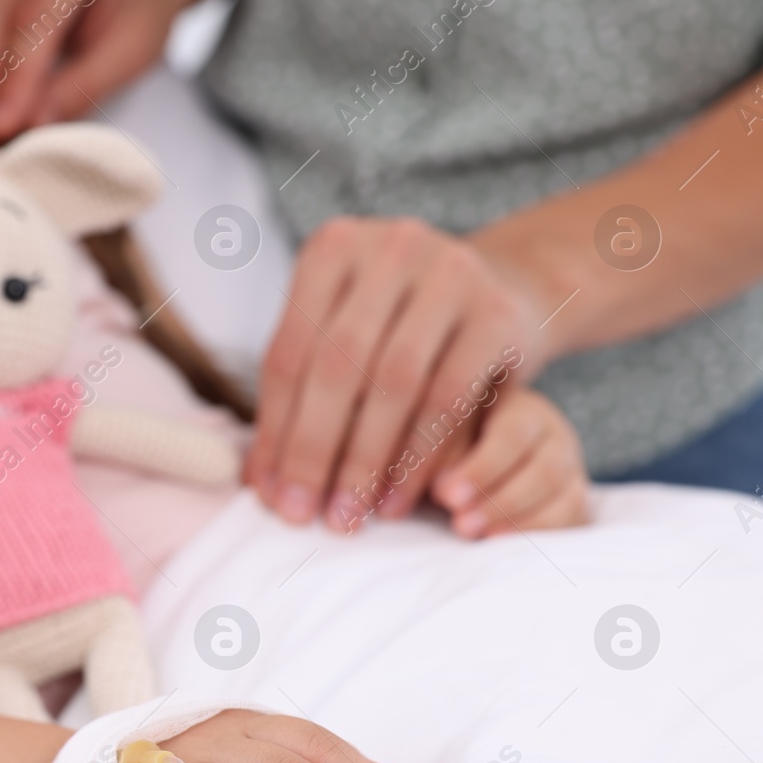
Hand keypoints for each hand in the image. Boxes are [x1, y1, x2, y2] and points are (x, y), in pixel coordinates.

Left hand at [247, 216, 550, 530]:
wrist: (503, 291)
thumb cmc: (399, 325)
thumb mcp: (345, 334)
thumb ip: (300, 393)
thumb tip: (259, 480)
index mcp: (333, 247)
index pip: (289, 352)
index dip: (274, 430)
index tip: (267, 492)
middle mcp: (391, 248)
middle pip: (338, 366)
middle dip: (314, 450)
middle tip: (303, 514)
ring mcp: (450, 273)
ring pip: (394, 384)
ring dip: (365, 461)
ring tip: (348, 514)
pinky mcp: (497, 313)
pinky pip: (450, 398)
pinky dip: (419, 458)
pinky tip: (398, 498)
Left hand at [431, 387, 590, 537]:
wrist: (472, 455)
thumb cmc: (453, 438)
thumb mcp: (443, 433)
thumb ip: (443, 452)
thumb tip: (443, 488)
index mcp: (522, 407)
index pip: (513, 436)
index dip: (481, 469)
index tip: (445, 494)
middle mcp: (555, 436)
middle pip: (544, 472)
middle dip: (500, 503)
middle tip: (460, 524)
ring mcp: (571, 471)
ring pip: (565, 500)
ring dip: (519, 524)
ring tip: (476, 536)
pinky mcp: (574, 502)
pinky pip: (571, 523)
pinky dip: (538, 537)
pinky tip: (501, 544)